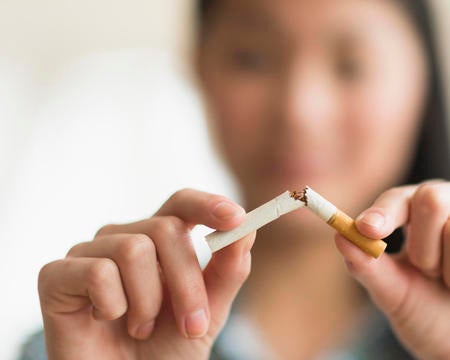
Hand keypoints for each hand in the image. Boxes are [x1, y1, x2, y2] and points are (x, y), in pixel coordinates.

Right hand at [38, 189, 254, 359]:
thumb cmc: (165, 349)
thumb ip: (227, 272)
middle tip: (193, 325)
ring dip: (149, 302)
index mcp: (159, 240)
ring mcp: (88, 254)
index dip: (207, 204)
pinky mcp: (56, 275)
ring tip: (140, 328)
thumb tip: (247, 230)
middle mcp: (123, 238)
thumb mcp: (208, 312)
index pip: (181, 203)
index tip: (236, 218)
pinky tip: (106, 322)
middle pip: (165, 228)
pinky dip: (113, 307)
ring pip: (133, 249)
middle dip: (188, 283)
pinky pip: (97, 273)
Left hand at [335, 181, 449, 359]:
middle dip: (425, 253)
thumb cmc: (436, 319)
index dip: (385, 212)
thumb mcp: (394, 295)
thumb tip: (340, 234)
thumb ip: (368, 266)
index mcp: (434, 208)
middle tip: (437, 277)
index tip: (368, 230)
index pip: (405, 196)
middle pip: (434, 199)